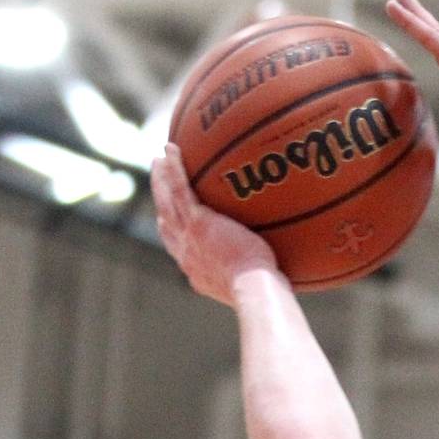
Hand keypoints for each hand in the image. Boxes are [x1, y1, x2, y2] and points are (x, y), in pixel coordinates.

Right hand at [151, 143, 283, 305]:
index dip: (172, 230)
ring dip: (161, 179)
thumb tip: (279, 267)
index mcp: (197, 270)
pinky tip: (171, 148)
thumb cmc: (265, 290)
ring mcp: (189, 236)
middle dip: (161, 201)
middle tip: (159, 183)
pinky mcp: (196, 222)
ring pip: (167, 201)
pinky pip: (180, 188)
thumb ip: (259, 270)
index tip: (169, 218)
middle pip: (166, 221)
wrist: (254, 287)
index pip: (179, 247)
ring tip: (160, 159)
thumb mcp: (257, 283)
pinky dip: (173, 168)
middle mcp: (187, 254)